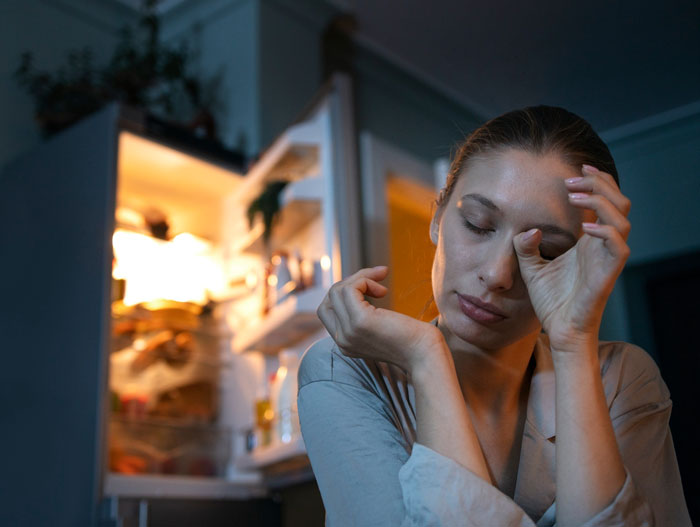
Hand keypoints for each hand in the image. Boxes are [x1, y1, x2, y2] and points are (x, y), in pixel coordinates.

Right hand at [316, 266, 444, 374]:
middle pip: (329, 298)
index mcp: (345, 343)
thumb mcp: (380, 328)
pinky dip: (364, 280)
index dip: (346, 294)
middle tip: (377, 281)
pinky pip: (349, 289)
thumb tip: (361, 284)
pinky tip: (383, 291)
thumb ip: (365, 315)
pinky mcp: (360, 321)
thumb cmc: (412, 340)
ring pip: (338, 290)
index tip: (372, 289)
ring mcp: (348, 332)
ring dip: (361, 279)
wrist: (426, 355)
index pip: (328, 310)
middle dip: (351, 283)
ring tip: (382, 287)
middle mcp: (342, 340)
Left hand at [512, 164, 630, 347]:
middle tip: (572, 180)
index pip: (604, 202)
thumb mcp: (531, 267)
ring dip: (601, 201)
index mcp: (589, 241)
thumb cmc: (551, 301)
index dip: (596, 182)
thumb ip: (525, 246)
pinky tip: (586, 227)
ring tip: (574, 196)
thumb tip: (528, 229)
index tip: (576, 170)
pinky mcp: (608, 274)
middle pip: (618, 203)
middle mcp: (602, 246)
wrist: (560, 330)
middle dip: (599, 184)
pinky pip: (619, 247)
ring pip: (623, 219)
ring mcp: (607, 259)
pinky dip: (606, 232)